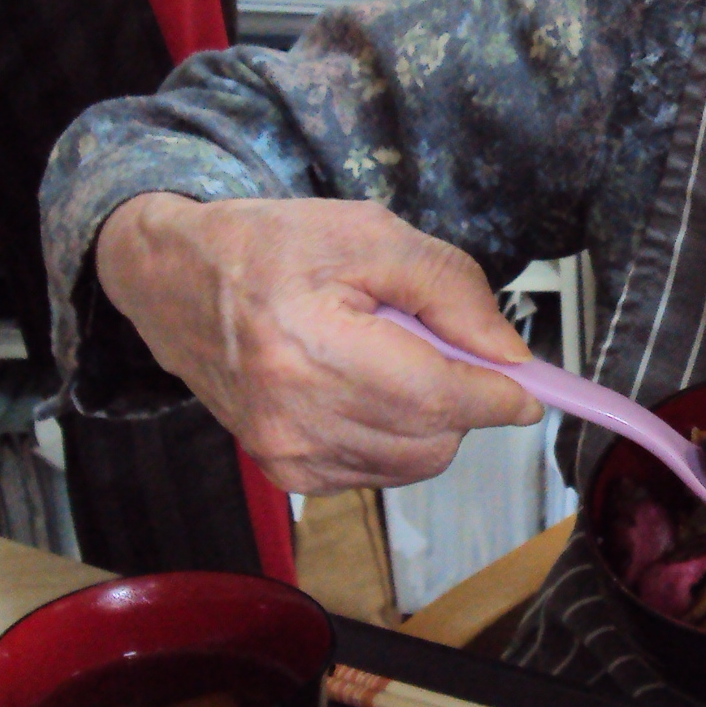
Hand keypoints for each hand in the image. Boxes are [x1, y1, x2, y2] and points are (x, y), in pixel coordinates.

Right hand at [93, 193, 541, 493]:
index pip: (438, 399)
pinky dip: (395, 436)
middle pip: (434, 438)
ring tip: (388, 359)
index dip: (498, 396)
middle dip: (459, 397)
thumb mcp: (369, 234)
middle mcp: (294, 417)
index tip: (530, 387)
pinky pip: (381, 471)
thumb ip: (451, 290)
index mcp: (310, 349)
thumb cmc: (267, 249)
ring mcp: (286, 453)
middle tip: (433, 343)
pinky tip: (366, 389)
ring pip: (414, 461)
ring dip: (428, 418)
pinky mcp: (285, 472)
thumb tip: (509, 355)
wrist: (175, 281)